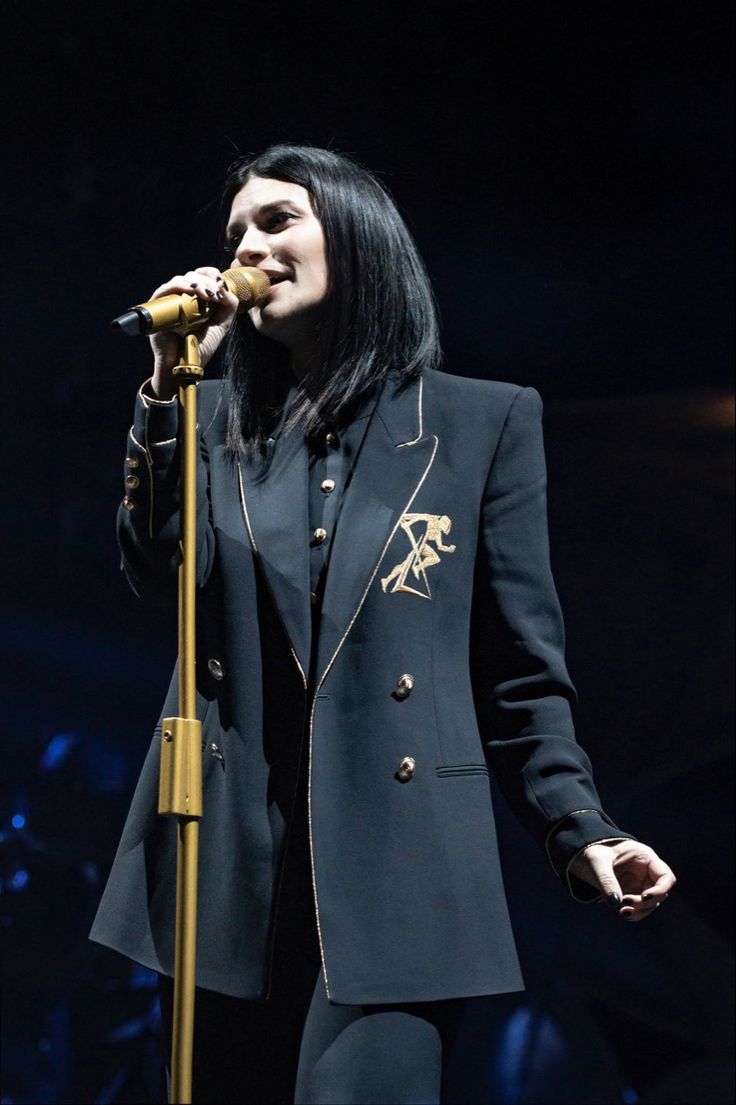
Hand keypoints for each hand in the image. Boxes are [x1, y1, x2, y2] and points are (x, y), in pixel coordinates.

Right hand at [148, 267, 238, 398]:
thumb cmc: (200, 347)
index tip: (220, 285)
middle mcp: (182, 297)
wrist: (183, 365)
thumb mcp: (221, 325)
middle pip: (192, 275)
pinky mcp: (157, 307)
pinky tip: (191, 290)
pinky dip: (178, 286)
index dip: (211, 274)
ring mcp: (169, 301)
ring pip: (180, 280)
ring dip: (196, 283)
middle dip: (207, 281)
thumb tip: (225, 286)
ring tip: (207, 295)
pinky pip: (165, 289)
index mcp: (197, 299)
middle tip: (215, 295)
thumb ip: (228, 307)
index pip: (202, 275)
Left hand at [569, 840, 675, 921]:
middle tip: (625, 902)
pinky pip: (639, 909)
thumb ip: (606, 879)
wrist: (584, 854)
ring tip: (622, 912)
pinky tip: (620, 913)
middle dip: (646, 903)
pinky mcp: (632, 895)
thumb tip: (615, 903)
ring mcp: (640, 885)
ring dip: (640, 911)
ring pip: (650, 905)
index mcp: (645, 858)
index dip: (660, 890)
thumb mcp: (597, 861)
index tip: (644, 897)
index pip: (665, 876)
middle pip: (660, 894)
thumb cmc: (594, 850)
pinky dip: (633, 914)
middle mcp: (647, 873)